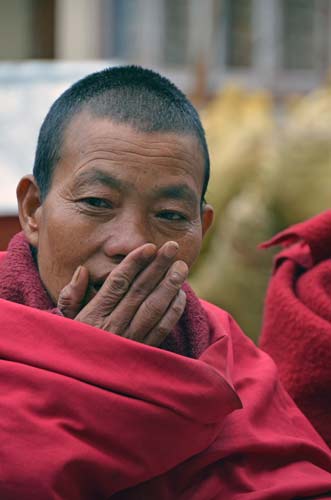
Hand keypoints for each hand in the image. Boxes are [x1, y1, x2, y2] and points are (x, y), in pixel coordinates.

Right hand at [57, 242, 187, 346]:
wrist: (83, 384)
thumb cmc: (74, 345)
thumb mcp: (64, 322)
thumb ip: (71, 296)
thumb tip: (82, 270)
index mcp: (94, 315)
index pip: (118, 283)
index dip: (135, 263)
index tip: (149, 247)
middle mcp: (114, 326)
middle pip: (140, 291)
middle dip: (158, 267)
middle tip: (172, 247)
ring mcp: (131, 340)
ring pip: (154, 308)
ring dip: (169, 285)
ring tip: (181, 266)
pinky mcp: (144, 352)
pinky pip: (162, 329)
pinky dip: (173, 311)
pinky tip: (180, 294)